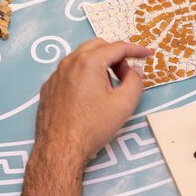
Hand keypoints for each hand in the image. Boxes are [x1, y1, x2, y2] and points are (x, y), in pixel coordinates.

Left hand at [35, 39, 151, 163]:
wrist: (60, 148)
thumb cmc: (91, 127)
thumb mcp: (124, 104)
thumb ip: (135, 81)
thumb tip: (135, 71)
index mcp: (88, 62)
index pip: (117, 47)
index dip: (136, 49)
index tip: (147, 54)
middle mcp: (68, 63)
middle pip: (97, 47)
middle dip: (116, 56)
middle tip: (126, 74)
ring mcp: (55, 75)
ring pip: (81, 58)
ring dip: (99, 64)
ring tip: (109, 87)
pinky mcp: (48, 88)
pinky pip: (69, 73)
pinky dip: (83, 75)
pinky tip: (89, 96)